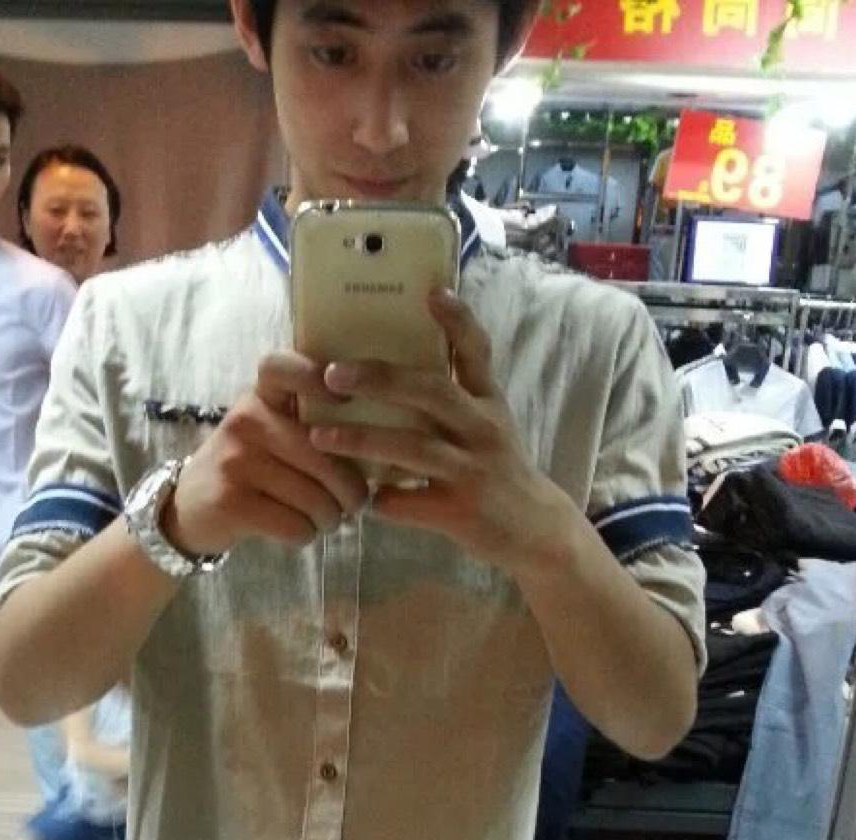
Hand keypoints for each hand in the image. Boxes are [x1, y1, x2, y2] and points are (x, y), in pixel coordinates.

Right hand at [163, 353, 369, 556]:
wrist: (188, 507)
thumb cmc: (248, 468)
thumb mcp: (269, 431)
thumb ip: (309, 424)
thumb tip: (376, 445)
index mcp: (260, 396)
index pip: (282, 366)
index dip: (316, 377)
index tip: (343, 403)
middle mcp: (245, 420)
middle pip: (324, 457)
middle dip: (351, 491)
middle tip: (353, 505)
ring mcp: (235, 460)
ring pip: (315, 498)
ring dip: (330, 519)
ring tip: (326, 520)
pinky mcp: (231, 501)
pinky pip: (295, 525)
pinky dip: (306, 535)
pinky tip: (299, 530)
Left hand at [308, 290, 580, 577]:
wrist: (536, 531)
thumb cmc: (498, 471)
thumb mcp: (488, 425)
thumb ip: (453, 398)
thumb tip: (390, 368)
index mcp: (489, 403)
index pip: (477, 352)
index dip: (457, 321)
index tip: (432, 291)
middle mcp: (484, 429)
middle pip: (432, 393)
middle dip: (379, 380)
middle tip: (332, 374)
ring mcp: (473, 471)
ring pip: (412, 448)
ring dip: (361, 441)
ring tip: (319, 436)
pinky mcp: (461, 512)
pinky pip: (408, 503)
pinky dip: (380, 501)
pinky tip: (358, 501)